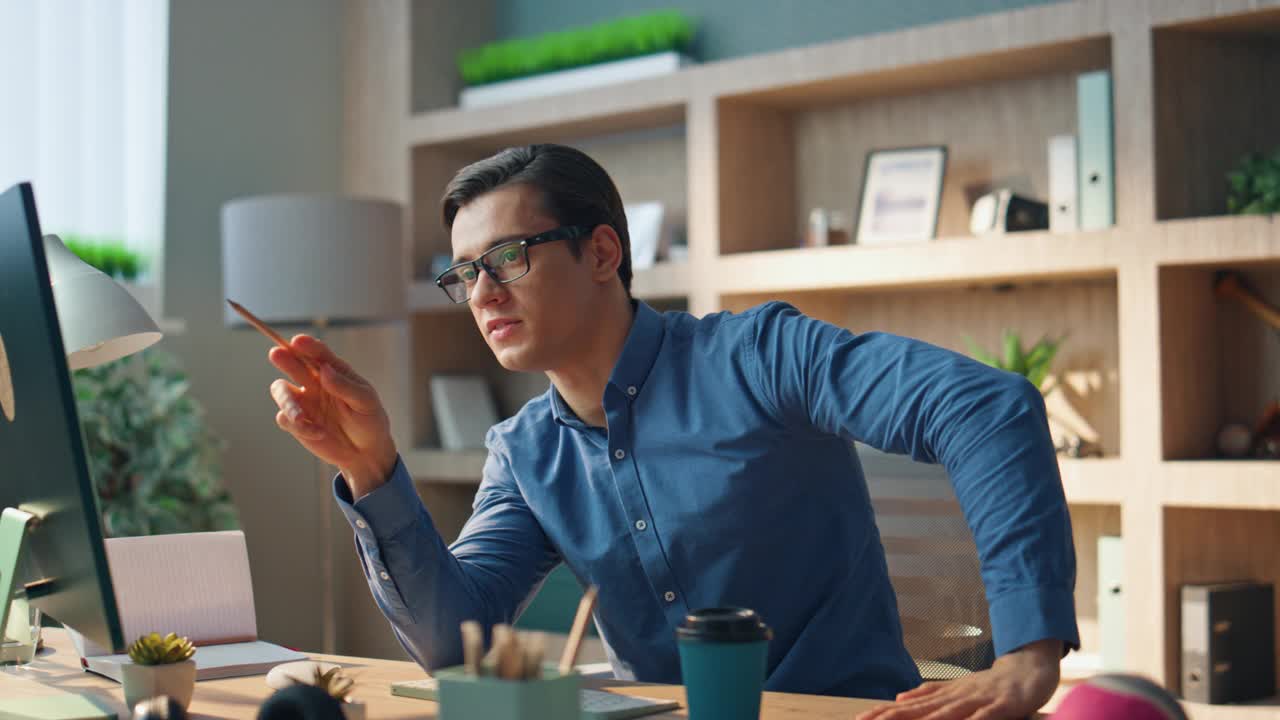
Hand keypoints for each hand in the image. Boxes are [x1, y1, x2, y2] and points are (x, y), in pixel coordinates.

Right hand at [268, 335, 397, 498]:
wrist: (366, 453)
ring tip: (301, 418)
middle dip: (284, 358)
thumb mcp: (365, 402)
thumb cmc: (370, 421)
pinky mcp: (297, 422)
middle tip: (277, 353)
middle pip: (293, 363)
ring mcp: (303, 401)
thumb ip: (345, 386)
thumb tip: (324, 371)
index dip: (307, 345)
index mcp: (334, 371)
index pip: (318, 353)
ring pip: (280, 390)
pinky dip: (298, 426)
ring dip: (287, 402)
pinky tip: (318, 434)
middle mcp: (315, 382)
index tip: (298, 341)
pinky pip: (284, 418)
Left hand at [856, 639, 1061, 719]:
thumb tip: (899, 697)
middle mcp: (957, 696)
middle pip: (922, 709)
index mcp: (946, 695)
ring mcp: (979, 700)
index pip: (911, 706)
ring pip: (949, 713)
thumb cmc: (990, 684)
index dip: (885, 713)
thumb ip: (931, 693)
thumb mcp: (958, 688)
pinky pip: (986, 717)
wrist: (1029, 667)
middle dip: (894, 717)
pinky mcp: (1002, 706)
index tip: (861, 718)